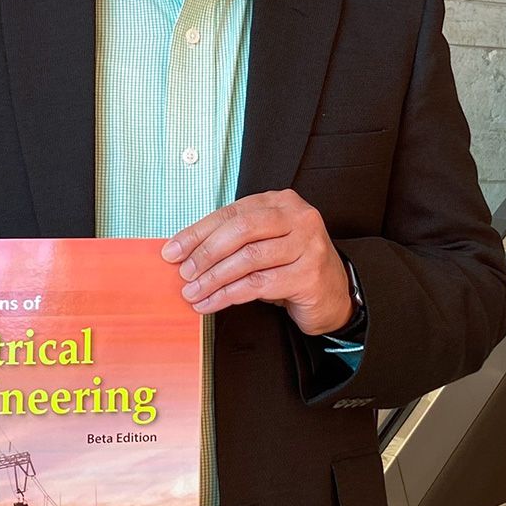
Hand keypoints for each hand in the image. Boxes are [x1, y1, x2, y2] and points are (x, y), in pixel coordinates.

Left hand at [164, 189, 354, 334]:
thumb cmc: (291, 268)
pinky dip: (230, 295)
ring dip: (214, 278)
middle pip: (241, 230)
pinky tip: (213, 303)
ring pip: (249, 259)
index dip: (198, 232)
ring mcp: (308, 244)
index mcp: (281, 202)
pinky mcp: (310, 274)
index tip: (173, 250)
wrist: (333, 295)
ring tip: (193, 293)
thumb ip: (233, 242)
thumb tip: (184, 252)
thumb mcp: (263, 245)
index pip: (231, 213)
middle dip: (205, 253)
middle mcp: (298, 217)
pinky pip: (260, 284)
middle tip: (184, 273)